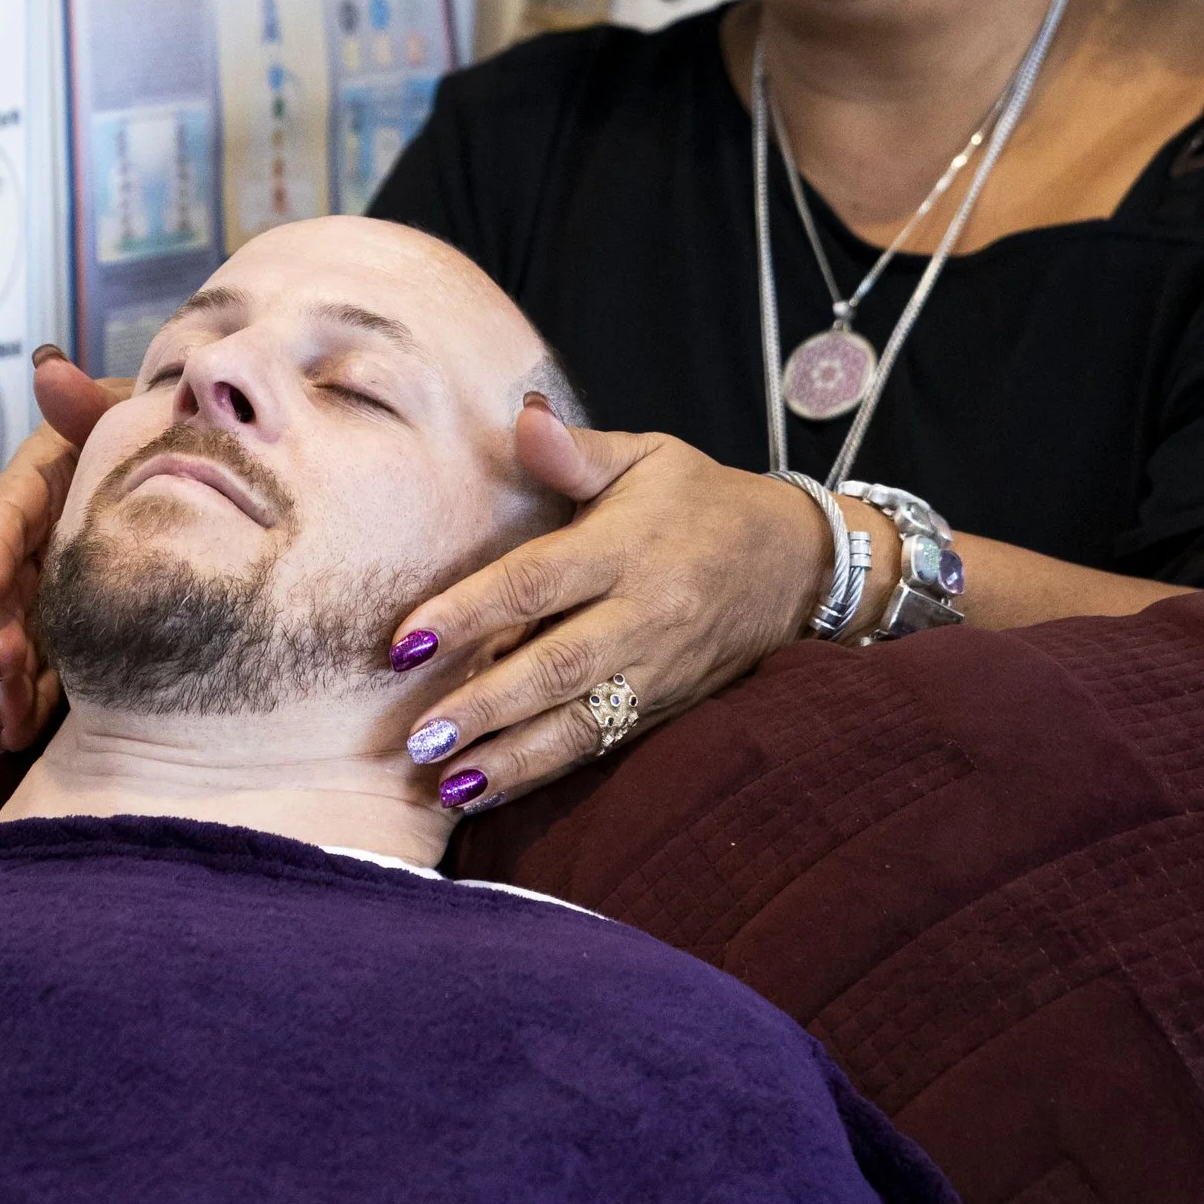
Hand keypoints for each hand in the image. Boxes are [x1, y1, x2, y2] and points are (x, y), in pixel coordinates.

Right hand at [0, 350, 124, 751]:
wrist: (210, 480)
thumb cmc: (163, 438)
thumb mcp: (130, 421)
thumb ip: (90, 408)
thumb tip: (46, 363)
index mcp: (47, 479)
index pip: (10, 509)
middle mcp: (41, 532)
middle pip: (4, 580)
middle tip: (4, 663)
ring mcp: (53, 581)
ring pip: (14, 628)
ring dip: (5, 672)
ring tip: (9, 714)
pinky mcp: (71, 625)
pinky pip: (40, 662)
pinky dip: (25, 695)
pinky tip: (17, 731)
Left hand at [387, 407, 829, 812]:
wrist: (796, 564)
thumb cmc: (702, 500)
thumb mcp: (647, 458)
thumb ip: (576, 452)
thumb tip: (521, 416)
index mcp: (624, 547)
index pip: (535, 581)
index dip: (468, 612)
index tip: (407, 642)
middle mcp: (642, 614)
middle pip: (555, 666)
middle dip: (485, 706)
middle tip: (418, 736)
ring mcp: (657, 669)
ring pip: (579, 722)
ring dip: (511, 756)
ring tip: (448, 783)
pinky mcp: (666, 707)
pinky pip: (602, 745)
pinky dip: (546, 770)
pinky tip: (491, 787)